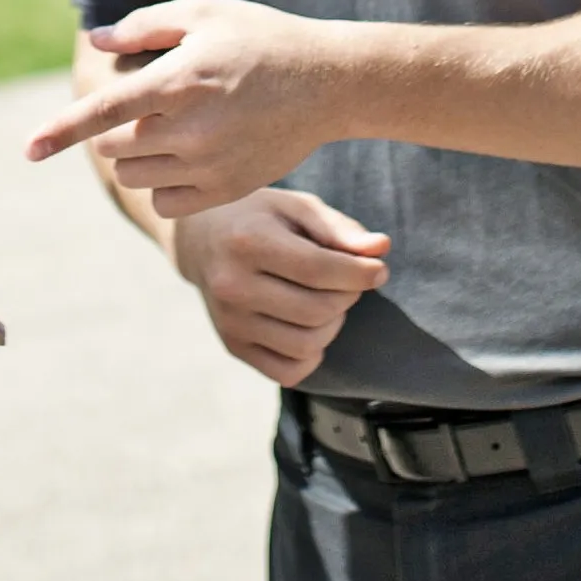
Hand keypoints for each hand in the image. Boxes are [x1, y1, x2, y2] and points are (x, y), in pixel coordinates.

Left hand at [25, 0, 359, 217]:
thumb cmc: (260, 37)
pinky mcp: (226, 189)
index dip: (61, 131)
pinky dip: (163, 184)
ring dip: (136, 156)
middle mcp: (190, 128)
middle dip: (116, 129)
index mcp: (178, 80)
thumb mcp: (203, 13)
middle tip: (151, 105)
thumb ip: (145, 27)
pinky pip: (167, 202)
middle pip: (115, 148)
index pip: (103, 111)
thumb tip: (99, 42)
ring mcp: (209, 164)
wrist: (328, 83)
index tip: (28, 150)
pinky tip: (185, 156)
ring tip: (169, 128)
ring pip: (136, 176)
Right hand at [170, 190, 389, 386]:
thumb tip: (380, 249)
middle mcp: (232, 285)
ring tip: (324, 300)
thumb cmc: (260, 218)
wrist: (200, 240)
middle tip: (346, 280)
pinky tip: (307, 326)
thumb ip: (339, 228)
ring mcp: (229, 321)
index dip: (361, 273)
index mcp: (248, 241)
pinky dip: (311, 354)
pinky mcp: (232, 346)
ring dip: (332, 325)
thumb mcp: (297, 208)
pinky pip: (289, 372)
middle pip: (318, 310)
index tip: (379, 269)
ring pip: (307, 345)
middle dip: (348, 296)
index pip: (319, 270)